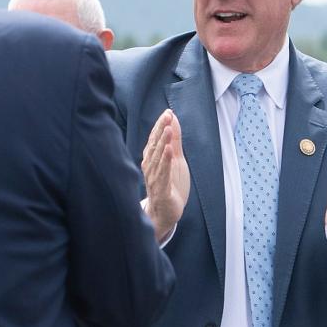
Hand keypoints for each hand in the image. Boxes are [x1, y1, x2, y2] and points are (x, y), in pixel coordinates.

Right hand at [141, 109, 189, 242]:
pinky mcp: (161, 190)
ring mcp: (154, 179)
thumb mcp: (176, 160)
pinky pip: (162, 174)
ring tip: (168, 129)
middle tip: (167, 116)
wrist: (166, 213)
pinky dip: (165, 162)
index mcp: (152, 159)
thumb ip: (174, 140)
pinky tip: (168, 151)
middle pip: (154, 145)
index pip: (154, 139)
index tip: (167, 112)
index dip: (160, 125)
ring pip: (157, 158)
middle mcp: (150, 167)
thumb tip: (173, 119)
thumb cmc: (169, 185)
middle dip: (161, 130)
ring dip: (162, 143)